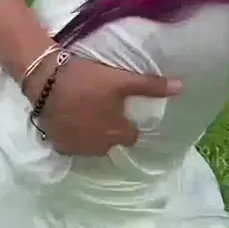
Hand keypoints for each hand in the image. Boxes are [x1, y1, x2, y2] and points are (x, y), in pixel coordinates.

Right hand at [25, 57, 180, 154]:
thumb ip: (150, 86)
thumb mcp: (120, 80)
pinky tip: (69, 121)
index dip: (127, 123)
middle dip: (109, 129)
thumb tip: (181, 87)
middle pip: (111, 141)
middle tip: (101, 109)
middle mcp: (100, 146)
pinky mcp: (59, 145)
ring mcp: (78, 148)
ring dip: (92, 134)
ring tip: (85, 113)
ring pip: (91, 145)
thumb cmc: (87, 79)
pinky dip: (72, 136)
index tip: (121, 110)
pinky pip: (71, 145)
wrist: (47, 80)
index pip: (132, 136)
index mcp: (117, 132)